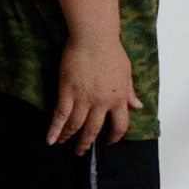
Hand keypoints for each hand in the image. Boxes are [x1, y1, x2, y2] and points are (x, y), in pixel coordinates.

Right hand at [49, 34, 140, 152]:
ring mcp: (84, 98)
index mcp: (119, 98)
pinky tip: (50, 139)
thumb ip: (130, 92)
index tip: (109, 142)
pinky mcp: (67, 91)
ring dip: (69, 137)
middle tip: (81, 151)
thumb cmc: (111, 50)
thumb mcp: (126, 72)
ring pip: (76, 125)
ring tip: (64, 144)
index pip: (120, 125)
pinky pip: (61, 115)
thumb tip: (138, 105)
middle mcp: (102, 102)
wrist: (94, 37)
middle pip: (94, 129)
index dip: (114, 136)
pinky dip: (55, 128)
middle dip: (87, 143)